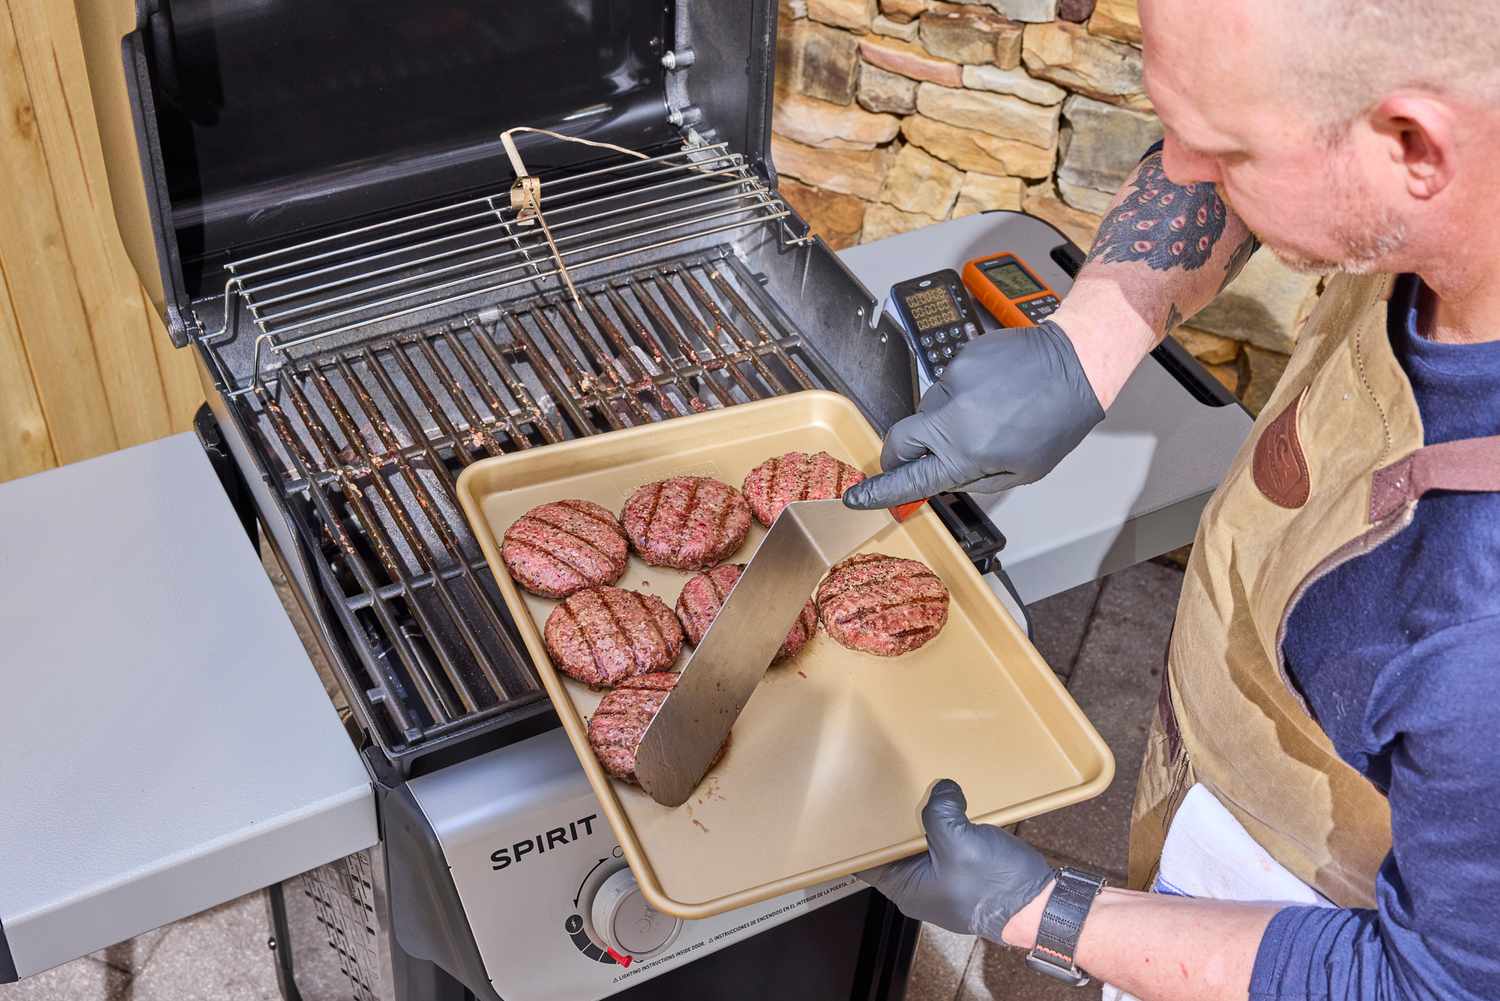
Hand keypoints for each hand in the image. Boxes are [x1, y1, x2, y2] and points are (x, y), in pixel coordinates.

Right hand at [843, 322, 1102, 508]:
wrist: (1075, 364)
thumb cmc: (1056, 422)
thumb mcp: (1021, 471)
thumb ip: (973, 479)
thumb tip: (939, 479)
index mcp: (966, 452)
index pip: (909, 478)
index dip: (879, 491)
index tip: (857, 497)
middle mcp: (952, 416)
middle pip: (899, 439)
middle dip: (900, 454)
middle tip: (919, 459)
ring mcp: (953, 381)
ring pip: (928, 410)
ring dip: (944, 420)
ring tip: (985, 415)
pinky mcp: (961, 357)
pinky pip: (948, 383)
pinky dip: (962, 393)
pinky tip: (992, 392)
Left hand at [859, 780, 1053, 941]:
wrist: (1041, 906)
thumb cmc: (996, 887)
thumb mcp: (960, 843)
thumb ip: (940, 812)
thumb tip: (941, 787)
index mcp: (906, 889)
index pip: (866, 862)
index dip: (859, 836)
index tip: (854, 807)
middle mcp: (918, 888)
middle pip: (893, 850)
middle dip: (892, 822)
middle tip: (887, 790)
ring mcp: (941, 881)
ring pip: (920, 845)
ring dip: (921, 821)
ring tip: (916, 792)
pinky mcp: (962, 873)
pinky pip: (943, 845)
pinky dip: (943, 826)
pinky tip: (947, 805)